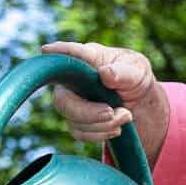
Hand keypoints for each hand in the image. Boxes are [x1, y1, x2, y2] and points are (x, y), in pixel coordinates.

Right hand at [41, 40, 171, 163]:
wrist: (137, 102)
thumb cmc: (134, 77)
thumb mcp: (137, 71)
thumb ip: (124, 73)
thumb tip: (105, 73)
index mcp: (89, 58)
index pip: (72, 54)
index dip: (59, 52)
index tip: (47, 50)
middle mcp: (73, 79)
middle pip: (63, 100)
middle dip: (88, 113)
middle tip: (112, 112)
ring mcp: (71, 101)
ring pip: (74, 121)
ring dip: (104, 124)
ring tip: (126, 115)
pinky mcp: (75, 119)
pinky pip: (80, 133)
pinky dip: (101, 134)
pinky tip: (116, 127)